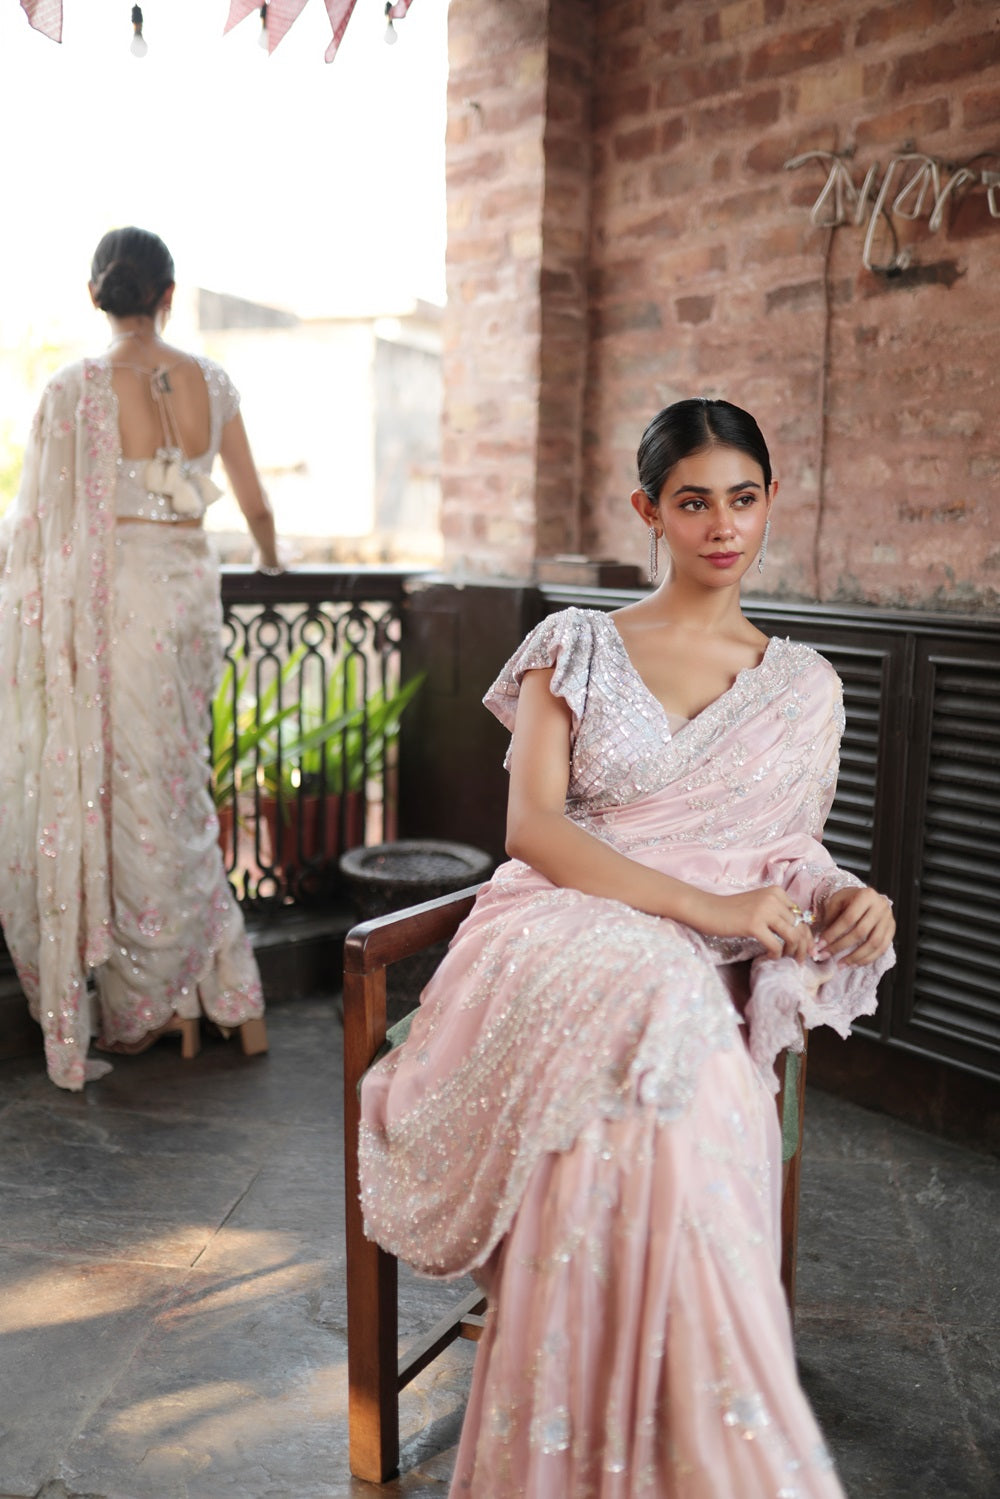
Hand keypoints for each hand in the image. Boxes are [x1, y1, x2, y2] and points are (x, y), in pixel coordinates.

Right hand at [692, 886, 816, 963]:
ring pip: (793, 936)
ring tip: (788, 959)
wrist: (708, 909)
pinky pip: (776, 945)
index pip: (801, 915)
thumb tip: (798, 933)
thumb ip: (777, 912)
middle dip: (803, 946)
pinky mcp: (754, 924)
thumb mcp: (759, 904)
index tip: (806, 948)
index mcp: (776, 892)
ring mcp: (764, 911)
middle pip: (800, 926)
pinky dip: (776, 954)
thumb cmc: (732, 910)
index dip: (806, 934)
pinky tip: (770, 957)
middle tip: (801, 959)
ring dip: (793, 952)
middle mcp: (773, 898)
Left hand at [815, 886, 894, 965]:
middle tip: (826, 955)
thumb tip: (822, 940)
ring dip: (855, 957)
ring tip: (840, 964)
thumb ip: (830, 916)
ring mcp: (888, 919)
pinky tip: (854, 964)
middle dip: (841, 946)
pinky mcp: (892, 930)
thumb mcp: (837, 900)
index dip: (833, 933)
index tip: (820, 944)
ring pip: (874, 943)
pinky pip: (882, 948)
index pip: (848, 918)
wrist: (868, 897)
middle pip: (860, 932)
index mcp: (866, 895)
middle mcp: (880, 906)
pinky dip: (868, 959)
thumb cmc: (849, 899)